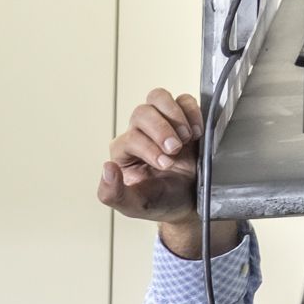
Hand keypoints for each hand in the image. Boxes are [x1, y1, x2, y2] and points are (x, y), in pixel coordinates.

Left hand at [96, 88, 241, 257]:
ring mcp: (161, 122)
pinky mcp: (182, 118)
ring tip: (187, 137)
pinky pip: (184, 100)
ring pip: (158, 98)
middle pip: (142, 112)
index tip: (166, 164)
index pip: (131, 138)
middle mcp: (138, 133)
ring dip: (175, 115)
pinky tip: (196, 133)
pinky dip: (192, 112)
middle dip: (161, 129)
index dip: (149, 148)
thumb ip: (112, 193)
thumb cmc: (158, 202)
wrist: (188, 202)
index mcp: (122, 152)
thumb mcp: (133, 206)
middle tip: (176, 149)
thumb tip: (106, 168)